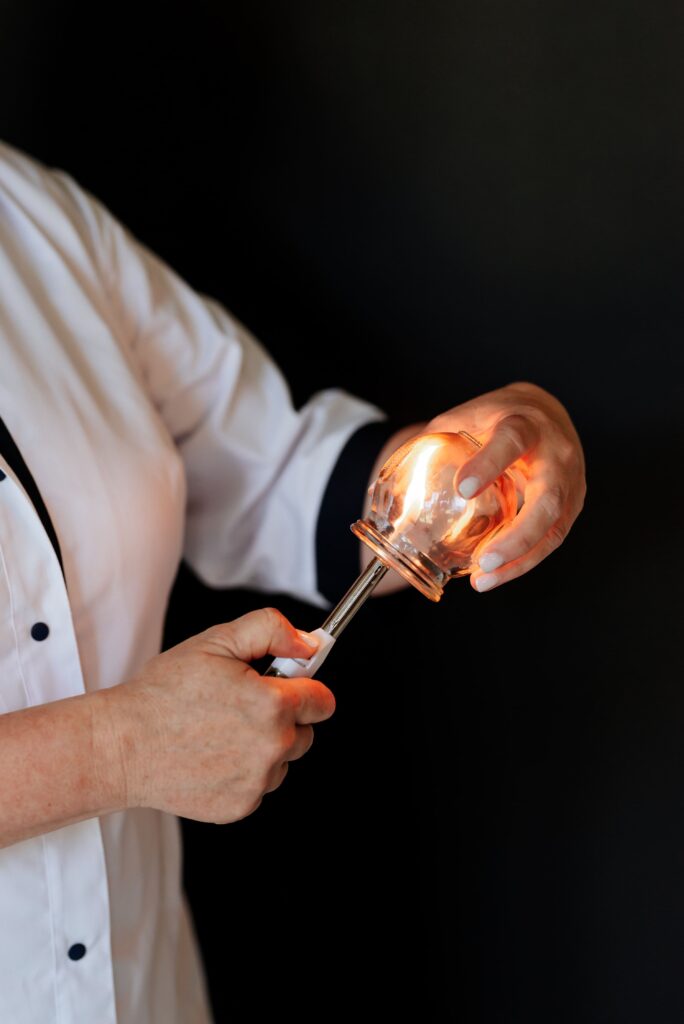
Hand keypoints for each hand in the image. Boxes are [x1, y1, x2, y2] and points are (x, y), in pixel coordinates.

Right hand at [102, 609, 334, 822]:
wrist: (121, 746)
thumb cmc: (163, 692)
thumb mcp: (217, 641)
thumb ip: (271, 631)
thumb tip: (310, 644)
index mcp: (272, 705)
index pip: (322, 700)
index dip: (304, 687)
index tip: (286, 684)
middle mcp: (272, 747)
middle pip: (305, 732)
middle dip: (282, 717)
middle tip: (239, 705)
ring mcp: (257, 782)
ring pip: (282, 761)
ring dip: (263, 747)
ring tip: (219, 731)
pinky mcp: (240, 807)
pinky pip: (258, 785)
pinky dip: (242, 772)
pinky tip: (210, 756)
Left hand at [427, 381, 585, 590]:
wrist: (545, 412)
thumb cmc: (498, 416)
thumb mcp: (466, 416)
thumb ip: (435, 443)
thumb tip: (384, 482)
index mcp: (526, 423)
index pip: (512, 441)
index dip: (490, 464)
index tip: (464, 489)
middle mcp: (556, 455)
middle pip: (547, 501)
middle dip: (517, 537)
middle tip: (484, 561)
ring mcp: (570, 483)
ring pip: (553, 529)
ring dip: (520, 560)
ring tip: (484, 580)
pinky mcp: (572, 506)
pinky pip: (551, 540)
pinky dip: (523, 561)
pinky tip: (495, 574)